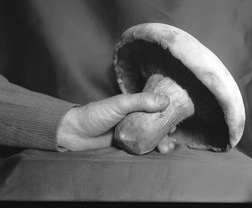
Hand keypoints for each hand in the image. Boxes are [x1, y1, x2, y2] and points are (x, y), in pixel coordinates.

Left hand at [57, 92, 175, 153]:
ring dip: (160, 140)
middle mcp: (133, 116)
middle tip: (172, 137)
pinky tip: (156, 151)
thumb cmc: (96, 114)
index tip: (176, 119)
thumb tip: (165, 101)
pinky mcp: (125, 142)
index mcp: (133, 104)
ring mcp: (129, 130)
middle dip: (166, 129)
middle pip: (154, 122)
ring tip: (165, 148)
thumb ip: (140, 101)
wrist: (76, 133)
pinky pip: (141, 145)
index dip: (166, 111)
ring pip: (150, 134)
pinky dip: (150, 148)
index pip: (154, 105)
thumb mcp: (119, 104)